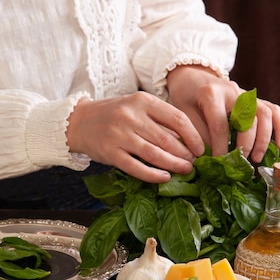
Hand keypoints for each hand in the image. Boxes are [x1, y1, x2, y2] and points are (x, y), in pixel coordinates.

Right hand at [66, 91, 204, 182]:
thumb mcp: (136, 108)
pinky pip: (136, 167)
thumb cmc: (113, 115)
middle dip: (185, 154)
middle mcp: (131, 116)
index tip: (201, 148)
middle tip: (194, 163)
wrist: (78, 122)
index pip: (177, 118)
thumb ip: (159, 120)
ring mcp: (119, 135)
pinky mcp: (110, 153)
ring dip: (173, 165)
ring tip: (185, 170)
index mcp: (142, 101)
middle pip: (167, 139)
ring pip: (154, 154)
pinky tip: (164, 177)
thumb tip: (187, 141)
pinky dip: (153, 174)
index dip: (193, 136)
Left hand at [167, 65, 279, 162]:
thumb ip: (196, 133)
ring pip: (265, 114)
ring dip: (264, 139)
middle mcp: (232, 91)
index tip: (220, 162)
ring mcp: (246, 93)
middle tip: (241, 161)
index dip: (221, 146)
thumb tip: (209, 157)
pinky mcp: (254, 98)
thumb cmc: (185, 97)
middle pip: (248, 118)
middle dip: (246, 144)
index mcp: (211, 94)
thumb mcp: (183, 114)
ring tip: (256, 158)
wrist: (191, 75)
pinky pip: (273, 110)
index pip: (220, 125)